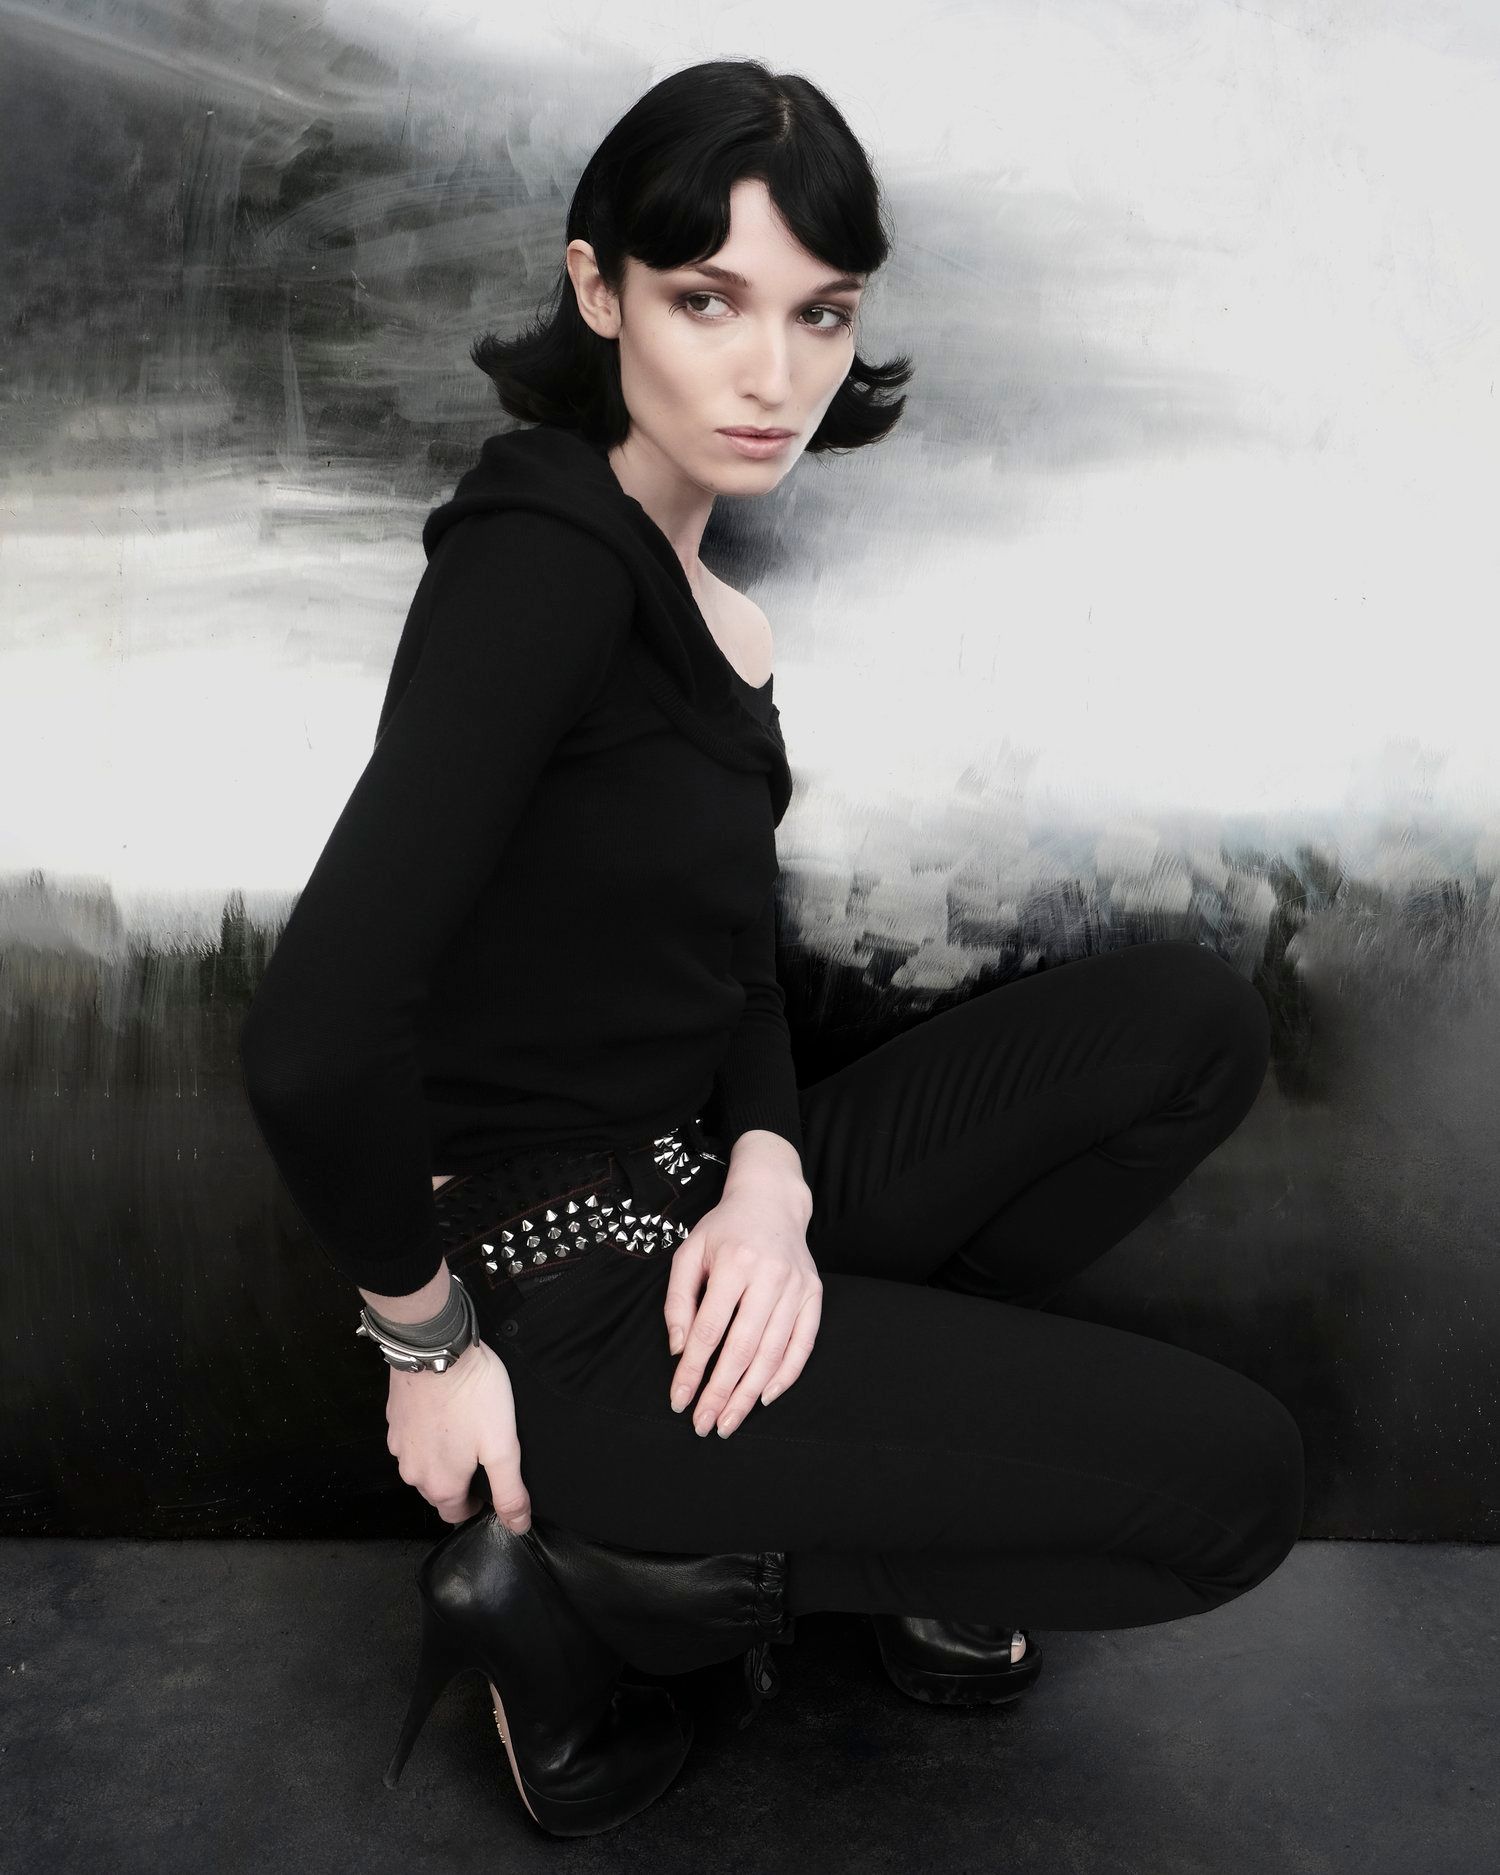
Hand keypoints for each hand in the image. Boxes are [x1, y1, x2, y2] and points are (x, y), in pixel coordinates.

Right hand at [384, 1338, 532, 1529]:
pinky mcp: (393, 1421)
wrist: (436, 1348)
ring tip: (466, 1427)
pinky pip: (413, 1439)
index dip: (477, 1503)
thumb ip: (510, 1492)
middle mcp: (412, 1473)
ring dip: (442, 1455)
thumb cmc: (473, 1396)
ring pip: (423, 1464)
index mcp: (440, 1485)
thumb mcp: (502, 1446)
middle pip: (439, 1490)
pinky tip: (446, 1411)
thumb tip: (517, 1526)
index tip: (491, 1481)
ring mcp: (398, 1446)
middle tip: (482, 1448)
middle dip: (460, 1479)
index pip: (457, 1515)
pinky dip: (428, 1433)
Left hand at [663, 1181, 821, 1437]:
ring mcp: (797, 1286)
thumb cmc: (723, 1231)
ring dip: (750, 1394)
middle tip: (703, 1424)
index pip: (710, 1329)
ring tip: (729, 1420)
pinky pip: (803, 1344)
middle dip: (721, 1391)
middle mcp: (770, 1275)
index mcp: (735, 1262)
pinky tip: (765, 1398)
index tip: (679, 1398)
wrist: (771, 1201)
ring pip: (772, 1352)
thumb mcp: (689, 1253)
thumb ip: (678, 1300)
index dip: (693, 1369)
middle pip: (742, 1348)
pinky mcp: (814, 1294)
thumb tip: (679, 1349)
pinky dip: (785, 1375)